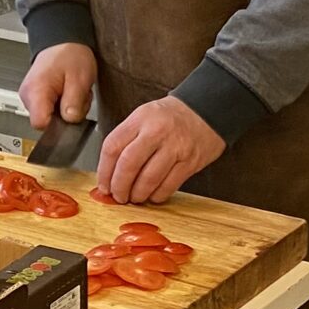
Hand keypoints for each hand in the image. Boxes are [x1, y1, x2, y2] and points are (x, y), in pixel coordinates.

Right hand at [20, 42, 96, 130]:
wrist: (62, 43)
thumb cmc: (69, 55)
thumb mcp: (80, 78)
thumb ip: (74, 102)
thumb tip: (70, 121)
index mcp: (36, 91)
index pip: (40, 124)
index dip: (58, 125)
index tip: (70, 115)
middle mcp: (28, 97)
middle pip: (47, 124)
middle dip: (66, 116)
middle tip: (76, 97)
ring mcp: (30, 99)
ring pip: (51, 120)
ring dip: (66, 111)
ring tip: (72, 92)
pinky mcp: (35, 100)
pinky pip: (51, 112)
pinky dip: (63, 106)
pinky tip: (67, 94)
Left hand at [98, 96, 223, 204]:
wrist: (206, 110)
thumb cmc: (169, 117)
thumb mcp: (143, 116)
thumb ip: (126, 140)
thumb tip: (109, 172)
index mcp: (140, 119)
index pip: (112, 147)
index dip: (104, 171)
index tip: (103, 184)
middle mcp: (157, 132)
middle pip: (128, 165)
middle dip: (119, 186)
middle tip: (117, 196)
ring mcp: (175, 147)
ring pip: (149, 178)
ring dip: (137, 194)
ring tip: (134, 197)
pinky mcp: (190, 162)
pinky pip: (169, 185)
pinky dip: (157, 195)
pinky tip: (152, 195)